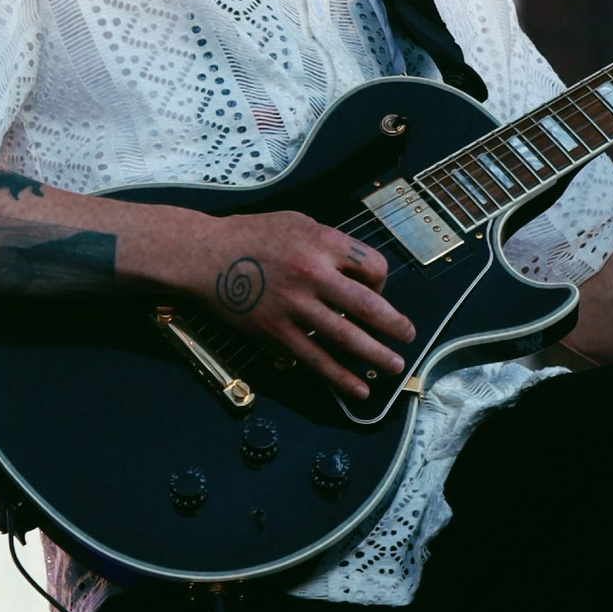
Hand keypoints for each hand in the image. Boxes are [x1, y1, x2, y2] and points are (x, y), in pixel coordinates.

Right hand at [195, 208, 415, 400]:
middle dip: (394, 325)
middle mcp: (312, 274)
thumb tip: (359, 270)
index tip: (378, 290)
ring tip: (394, 366)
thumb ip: (329, 243)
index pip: (372, 266)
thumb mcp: (297, 223)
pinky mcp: (276, 332)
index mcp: (322, 243)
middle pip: (367, 305)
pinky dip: (339, 376)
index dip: (382, 281)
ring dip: (375, 355)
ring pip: (346, 337)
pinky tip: (357, 388)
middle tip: (409, 336)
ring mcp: (294, 306)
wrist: (203, 255)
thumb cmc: (251, 236)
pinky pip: (315, 359)